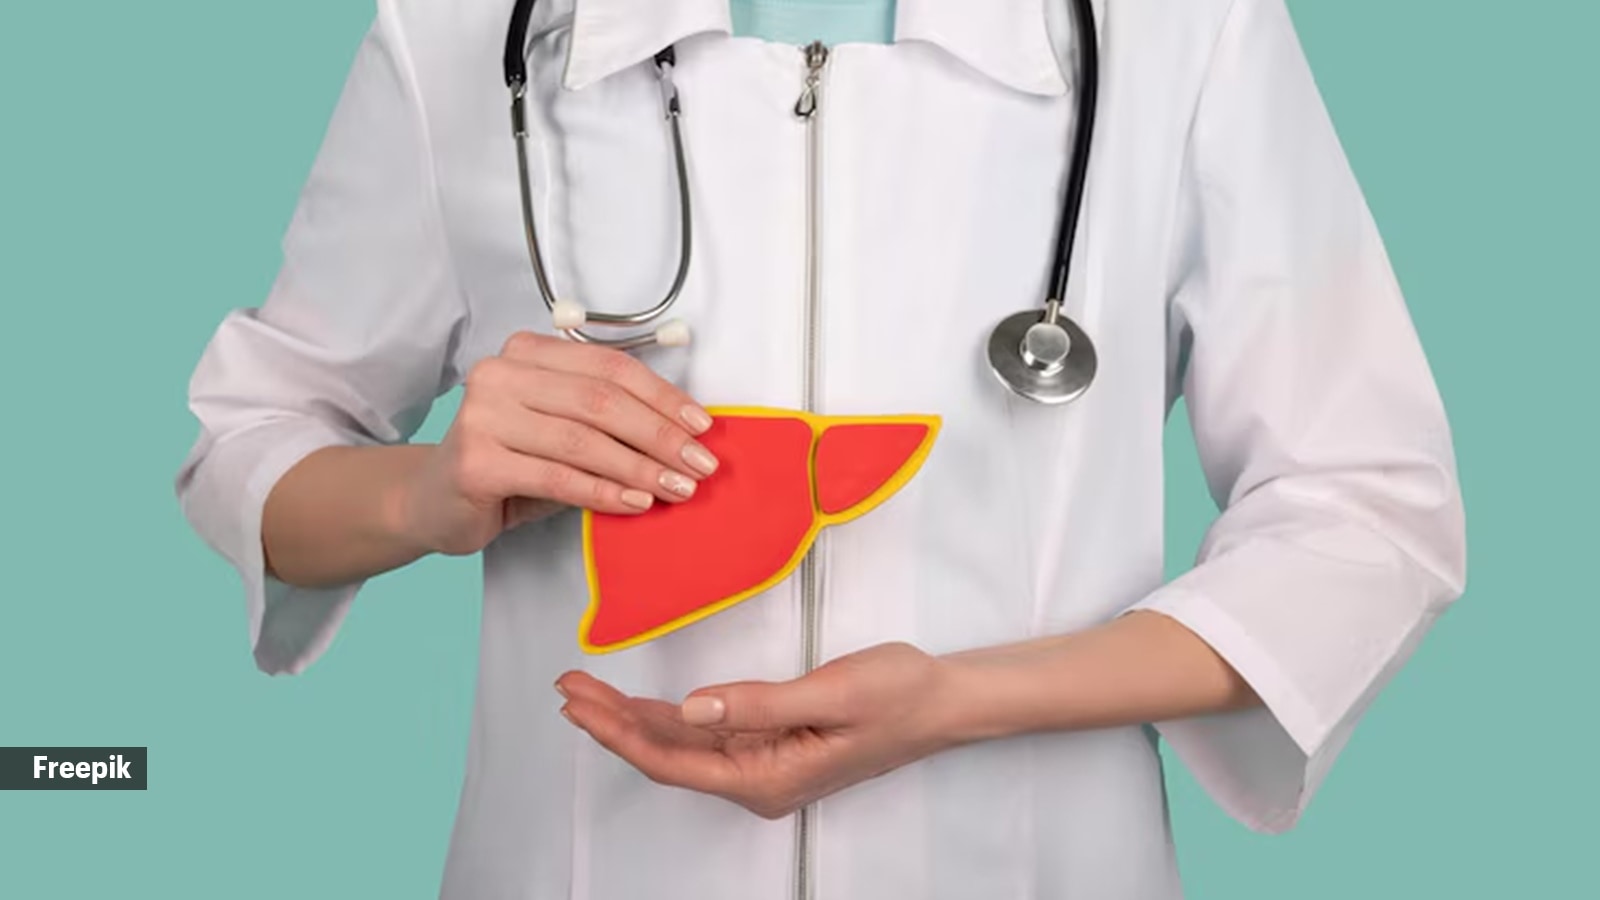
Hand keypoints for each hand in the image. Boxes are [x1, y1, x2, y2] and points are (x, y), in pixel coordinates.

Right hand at [400, 331, 719, 555]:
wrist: (433, 499)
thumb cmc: (507, 461)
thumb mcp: (560, 428)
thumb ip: (607, 422)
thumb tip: (683, 435)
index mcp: (527, 353)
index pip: (609, 367)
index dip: (662, 396)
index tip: (701, 426)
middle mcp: (500, 374)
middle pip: (600, 401)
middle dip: (659, 435)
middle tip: (699, 464)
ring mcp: (483, 416)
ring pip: (582, 440)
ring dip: (639, 468)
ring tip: (677, 488)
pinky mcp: (475, 462)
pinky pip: (557, 477)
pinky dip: (604, 493)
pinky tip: (636, 503)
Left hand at [556, 643, 959, 818]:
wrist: (944, 700)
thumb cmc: (897, 695)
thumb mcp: (828, 693)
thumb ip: (755, 704)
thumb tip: (689, 708)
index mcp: (766, 779)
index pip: (673, 761)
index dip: (618, 733)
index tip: (580, 703)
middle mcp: (759, 781)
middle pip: (668, 756)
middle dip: (613, 723)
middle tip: (567, 687)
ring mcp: (765, 765)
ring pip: (683, 746)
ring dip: (635, 718)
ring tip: (588, 690)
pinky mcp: (773, 744)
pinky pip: (708, 735)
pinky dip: (669, 715)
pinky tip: (642, 702)